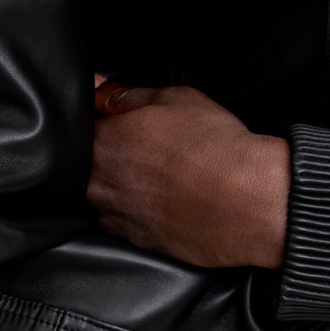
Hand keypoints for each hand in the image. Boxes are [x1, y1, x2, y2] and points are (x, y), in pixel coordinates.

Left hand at [87, 79, 289, 268]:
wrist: (244, 202)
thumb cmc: (213, 148)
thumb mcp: (174, 98)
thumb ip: (127, 94)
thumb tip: (100, 89)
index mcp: (103, 142)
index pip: (85, 126)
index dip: (108, 121)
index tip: (127, 121)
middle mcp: (100, 183)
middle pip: (91, 164)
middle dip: (115, 154)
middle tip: (153, 146)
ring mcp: (116, 216)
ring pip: (107, 194)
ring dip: (125, 184)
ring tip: (165, 174)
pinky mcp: (137, 242)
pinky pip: (126, 221)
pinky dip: (140, 210)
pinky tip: (169, 198)